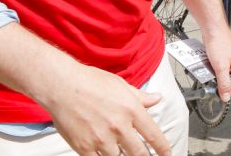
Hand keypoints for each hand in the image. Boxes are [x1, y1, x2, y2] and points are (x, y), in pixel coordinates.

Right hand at [41, 62, 170, 155]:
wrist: (62, 86)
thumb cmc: (91, 82)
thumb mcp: (121, 85)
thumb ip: (140, 97)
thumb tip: (157, 98)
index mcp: (131, 110)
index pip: (153, 135)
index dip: (163, 148)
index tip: (167, 154)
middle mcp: (119, 126)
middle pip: (139, 153)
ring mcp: (101, 139)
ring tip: (122, 152)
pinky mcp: (84, 147)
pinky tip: (104, 154)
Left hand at [203, 29, 230, 101]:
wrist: (212, 29)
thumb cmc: (219, 42)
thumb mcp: (221, 67)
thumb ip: (224, 84)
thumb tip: (226, 97)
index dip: (230, 90)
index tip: (220, 88)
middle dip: (223, 82)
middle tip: (215, 78)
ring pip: (227, 77)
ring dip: (218, 76)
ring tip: (213, 69)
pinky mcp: (227, 59)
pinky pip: (223, 71)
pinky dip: (216, 70)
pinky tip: (211, 65)